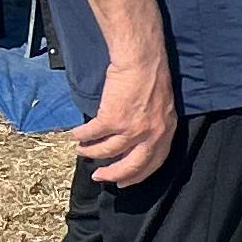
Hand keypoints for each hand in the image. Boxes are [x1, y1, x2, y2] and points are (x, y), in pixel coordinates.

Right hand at [76, 45, 179, 187]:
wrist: (141, 59)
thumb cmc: (152, 76)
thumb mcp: (162, 106)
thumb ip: (154, 125)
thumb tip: (138, 140)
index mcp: (165, 131)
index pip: (153, 162)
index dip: (137, 175)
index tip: (125, 182)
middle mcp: (150, 134)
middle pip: (132, 165)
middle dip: (114, 174)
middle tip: (100, 176)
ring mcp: (131, 129)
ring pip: (107, 150)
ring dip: (92, 152)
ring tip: (82, 150)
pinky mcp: (112, 119)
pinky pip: (93, 133)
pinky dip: (82, 135)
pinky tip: (76, 135)